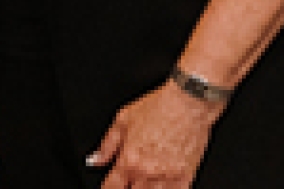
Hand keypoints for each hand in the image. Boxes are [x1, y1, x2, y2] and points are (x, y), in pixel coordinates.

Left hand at [86, 81, 217, 187]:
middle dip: (127, 188)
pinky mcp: (185, 180)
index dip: (108, 188)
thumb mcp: (124, 119)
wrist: (189, 103)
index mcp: (129, 160)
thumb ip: (107, 144)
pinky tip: (160, 183)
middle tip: (129, 178)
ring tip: (143, 180)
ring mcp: (167, 180)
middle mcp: (147, 174)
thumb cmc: (158, 107)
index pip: (112, 188)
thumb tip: (94, 161)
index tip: (110, 185)